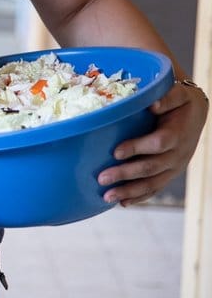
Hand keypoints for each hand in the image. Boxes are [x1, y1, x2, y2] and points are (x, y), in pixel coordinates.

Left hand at [98, 80, 207, 205]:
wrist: (196, 113)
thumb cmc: (179, 101)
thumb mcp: (178, 94)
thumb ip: (167, 97)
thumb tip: (152, 104)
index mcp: (179, 132)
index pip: (159, 143)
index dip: (138, 148)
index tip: (115, 152)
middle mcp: (179, 153)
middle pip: (152, 167)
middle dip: (126, 174)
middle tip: (101, 178)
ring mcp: (175, 166)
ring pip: (153, 183)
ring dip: (130, 191)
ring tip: (106, 197)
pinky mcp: (170, 173)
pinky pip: (156, 188)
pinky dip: (139, 196)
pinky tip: (123, 203)